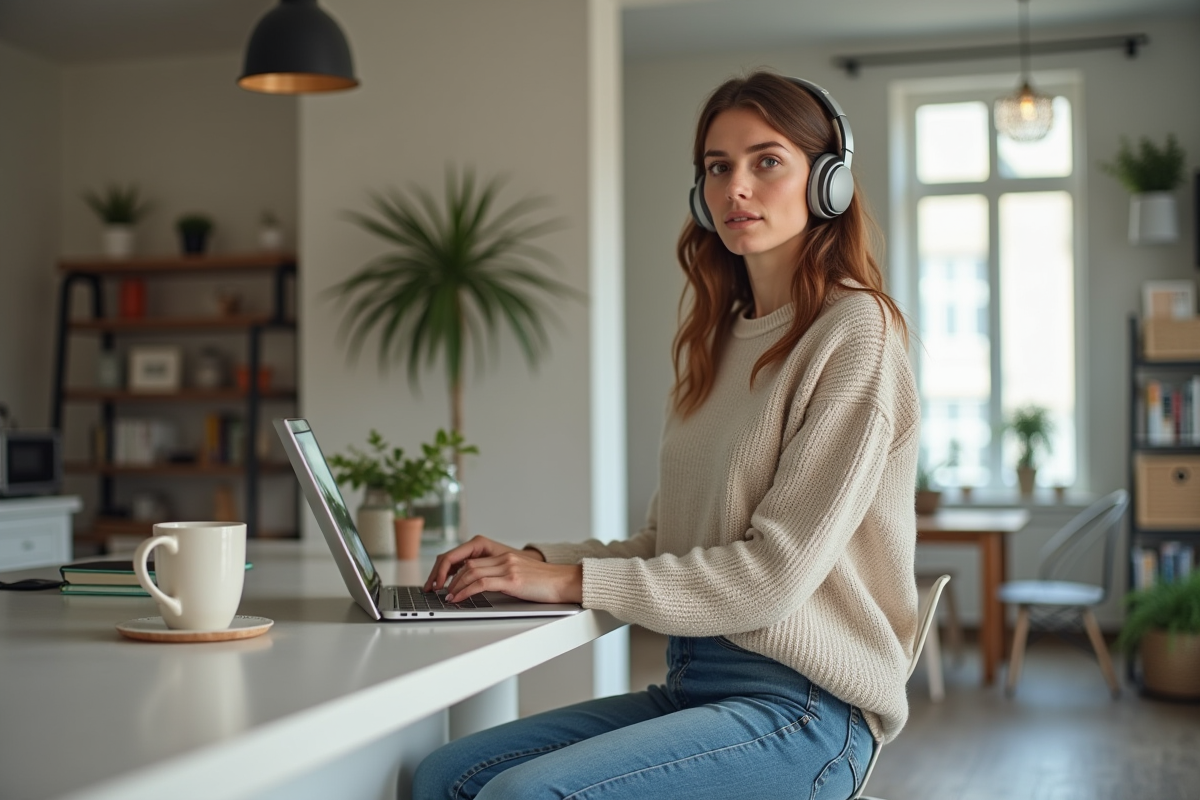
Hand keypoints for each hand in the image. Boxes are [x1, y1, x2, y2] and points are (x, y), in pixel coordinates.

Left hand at [424, 535, 544, 592]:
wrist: (565, 582)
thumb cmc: (546, 584)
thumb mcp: (521, 577)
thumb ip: (504, 577)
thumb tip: (484, 588)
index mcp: (505, 557)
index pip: (472, 559)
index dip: (455, 570)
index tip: (446, 582)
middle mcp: (504, 559)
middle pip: (468, 564)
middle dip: (450, 578)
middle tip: (441, 591)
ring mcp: (508, 568)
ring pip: (471, 572)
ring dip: (455, 586)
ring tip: (448, 597)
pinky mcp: (512, 580)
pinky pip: (481, 584)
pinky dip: (466, 591)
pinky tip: (459, 599)